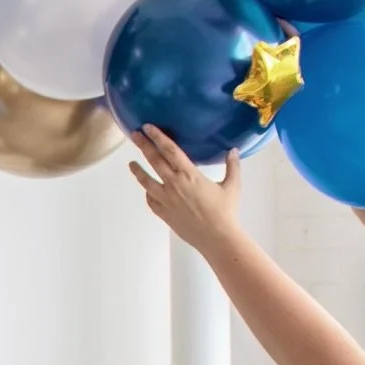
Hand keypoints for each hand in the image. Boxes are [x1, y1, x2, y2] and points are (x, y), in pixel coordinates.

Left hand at [129, 126, 241, 248]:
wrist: (216, 238)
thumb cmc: (226, 211)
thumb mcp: (233, 186)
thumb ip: (232, 166)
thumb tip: (234, 150)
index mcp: (189, 174)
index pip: (169, 150)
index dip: (157, 136)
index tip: (147, 127)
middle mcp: (173, 184)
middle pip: (154, 160)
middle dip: (143, 145)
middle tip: (134, 135)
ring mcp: (166, 199)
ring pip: (146, 181)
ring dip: (137, 171)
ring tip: (131, 164)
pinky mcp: (164, 213)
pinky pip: (150, 200)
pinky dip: (147, 193)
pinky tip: (146, 189)